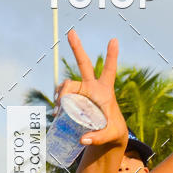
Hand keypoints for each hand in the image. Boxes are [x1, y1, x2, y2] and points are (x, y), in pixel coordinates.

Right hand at [56, 30, 128, 147]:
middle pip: (84, 64)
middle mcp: (93, 87)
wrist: (108, 134)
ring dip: (62, 92)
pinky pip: (64, 95)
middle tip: (71, 32)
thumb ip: (98, 137)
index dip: (112, 56)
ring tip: (60, 110)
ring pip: (68, 84)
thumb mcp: (110, 135)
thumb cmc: (114, 132)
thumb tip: (82, 140)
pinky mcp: (75, 99)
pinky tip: (58, 112)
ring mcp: (83, 92)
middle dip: (77, 48)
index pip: (110, 70)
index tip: (114, 40)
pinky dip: (59, 101)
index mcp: (105, 91)